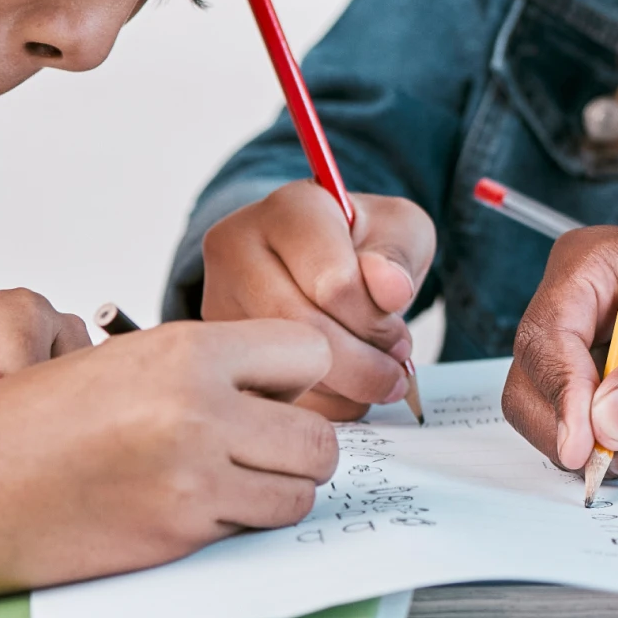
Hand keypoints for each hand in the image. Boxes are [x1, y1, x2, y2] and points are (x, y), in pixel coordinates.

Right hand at [0, 319, 343, 595]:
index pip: (308, 354)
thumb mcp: (119, 363)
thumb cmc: (22, 424)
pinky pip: (252, 530)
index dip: (289, 380)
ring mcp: (192, 479)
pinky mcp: (177, 537)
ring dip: (272, 491)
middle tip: (253, 451)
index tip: (268, 395)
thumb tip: (281, 388)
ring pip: (299, 490)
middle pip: (321, 435)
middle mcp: (198, 408)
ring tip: (220, 483)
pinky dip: (234, 526)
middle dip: (294, 447)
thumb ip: (202, 368)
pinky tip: (186, 512)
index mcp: (185, 350)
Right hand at [198, 182, 437, 418]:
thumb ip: (400, 255)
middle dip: (361, 364)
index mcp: (289, 211)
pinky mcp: (217, 350)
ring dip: (341, 390)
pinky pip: (266, 395)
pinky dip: (314, 406)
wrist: (321, 264)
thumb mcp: (400, 231)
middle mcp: (238, 249)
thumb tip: (390, 291)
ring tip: (370, 379)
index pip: (334, 281)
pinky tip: (338, 391)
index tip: (398, 335)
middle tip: (393, 374)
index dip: (376, 322)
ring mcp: (218, 302)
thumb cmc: (363, 245)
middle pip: (301, 327)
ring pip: (280, 367)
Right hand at [504, 231, 617, 478]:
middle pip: (539, 386)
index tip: (586, 444)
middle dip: (596, 432)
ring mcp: (607, 360)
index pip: (547, 332)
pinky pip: (613, 447)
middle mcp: (591, 312)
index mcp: (603, 265)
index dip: (560, 390)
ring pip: (574, 427)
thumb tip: (607, 421)